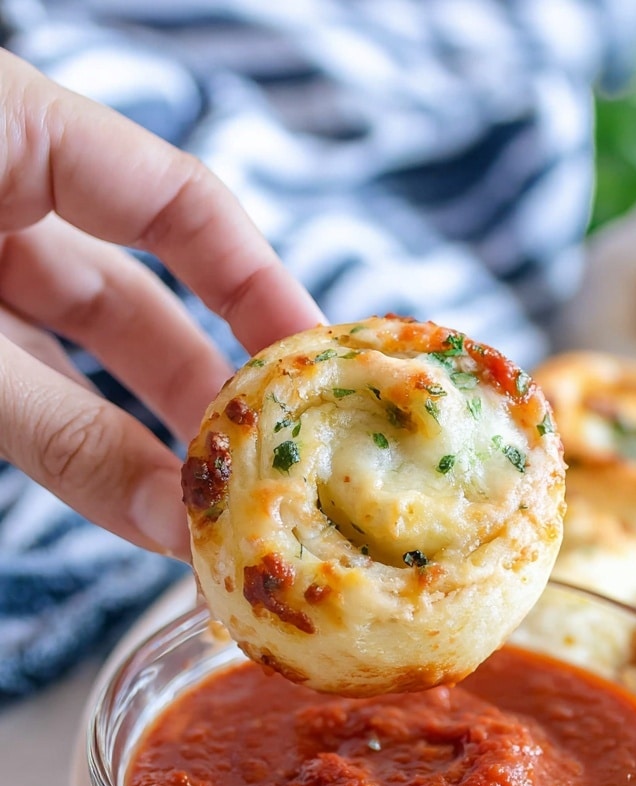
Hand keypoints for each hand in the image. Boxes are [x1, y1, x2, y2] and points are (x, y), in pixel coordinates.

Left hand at [0, 50, 323, 557]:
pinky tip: (138, 496)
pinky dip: (79, 433)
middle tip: (274, 475)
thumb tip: (172, 528)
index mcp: (11, 130)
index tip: (325, 369)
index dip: (262, 287)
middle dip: (209, 387)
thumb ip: (59, 432)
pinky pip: (29, 372)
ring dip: (148, 426)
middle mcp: (1, 191)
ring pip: (82, 344)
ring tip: (216, 507)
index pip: (182, 200)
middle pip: (141, 286)